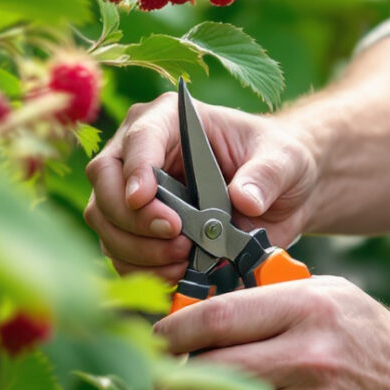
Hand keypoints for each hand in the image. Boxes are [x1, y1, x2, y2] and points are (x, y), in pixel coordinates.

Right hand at [83, 91, 320, 280]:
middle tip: (177, 238)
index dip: (136, 168)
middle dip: (133, 216)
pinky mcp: (136, 228)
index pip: (140, 137)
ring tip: (185, 258)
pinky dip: (143, 269)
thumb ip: (266, 176)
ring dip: (138, 249)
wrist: (280, 196)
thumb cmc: (277, 162)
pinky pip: (119, 253)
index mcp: (171, 118)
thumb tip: (244, 199)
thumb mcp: (284, 160)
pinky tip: (178, 271)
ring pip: (104, 220)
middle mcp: (140, 150)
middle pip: (105, 180)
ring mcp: (132, 190)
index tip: (145, 198)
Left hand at [154, 274, 389, 389]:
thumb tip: (193, 314)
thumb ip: (264, 299)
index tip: (157, 339)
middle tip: (179, 380)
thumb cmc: (364, 338)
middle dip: (184, 380)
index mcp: (306, 309)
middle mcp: (310, 358)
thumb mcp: (324, 296)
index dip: (174, 331)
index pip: (217, 318)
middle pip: (210, 374)